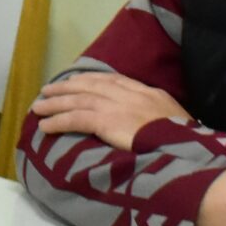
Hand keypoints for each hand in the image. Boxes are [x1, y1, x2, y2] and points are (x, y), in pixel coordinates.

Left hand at [27, 73, 193, 149]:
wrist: (186, 145)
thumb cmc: (187, 141)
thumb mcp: (178, 122)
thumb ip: (160, 118)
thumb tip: (151, 124)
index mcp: (148, 93)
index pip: (114, 80)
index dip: (91, 80)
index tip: (77, 81)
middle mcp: (130, 94)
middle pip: (90, 86)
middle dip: (67, 87)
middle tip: (48, 90)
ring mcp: (117, 105)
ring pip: (78, 100)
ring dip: (55, 104)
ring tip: (38, 108)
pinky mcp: (107, 120)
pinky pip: (75, 119)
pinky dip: (58, 121)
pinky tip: (45, 126)